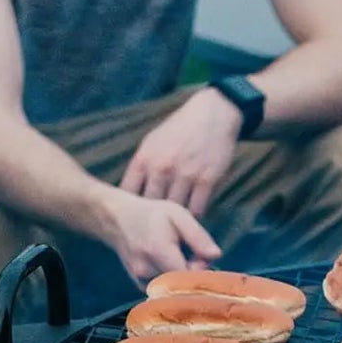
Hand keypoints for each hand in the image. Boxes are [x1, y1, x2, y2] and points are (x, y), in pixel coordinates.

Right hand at [102, 189, 222, 284]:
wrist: (118, 219)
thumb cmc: (152, 214)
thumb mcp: (178, 215)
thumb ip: (197, 236)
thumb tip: (216, 256)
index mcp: (158, 250)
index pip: (189, 276)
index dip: (202, 270)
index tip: (201, 256)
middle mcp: (147, 269)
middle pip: (183, 285)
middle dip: (194, 275)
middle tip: (194, 257)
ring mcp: (141, 280)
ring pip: (174, 289)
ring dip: (184, 278)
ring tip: (180, 259)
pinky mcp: (140, 286)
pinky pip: (164, 291)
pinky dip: (172, 282)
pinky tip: (170, 266)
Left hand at [120, 87, 243, 216]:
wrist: (212, 114)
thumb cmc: (180, 129)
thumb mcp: (152, 142)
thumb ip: (142, 166)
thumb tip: (131, 193)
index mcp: (144, 158)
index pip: (128, 193)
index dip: (130, 208)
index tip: (135, 215)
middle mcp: (162, 168)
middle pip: (151, 207)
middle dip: (152, 219)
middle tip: (157, 228)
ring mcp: (185, 175)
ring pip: (175, 211)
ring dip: (175, 220)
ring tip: (175, 226)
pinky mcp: (207, 180)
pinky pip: (197, 209)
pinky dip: (194, 216)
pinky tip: (192, 215)